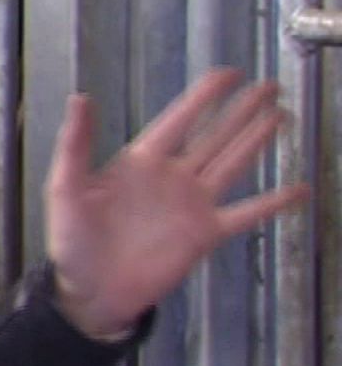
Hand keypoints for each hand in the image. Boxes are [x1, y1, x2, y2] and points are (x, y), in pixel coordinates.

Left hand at [46, 68, 311, 340]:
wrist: (91, 292)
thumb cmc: (72, 241)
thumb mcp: (66, 188)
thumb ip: (76, 144)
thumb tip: (80, 98)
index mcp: (139, 162)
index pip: (179, 120)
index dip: (204, 96)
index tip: (228, 73)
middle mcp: (171, 178)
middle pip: (214, 135)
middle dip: (241, 110)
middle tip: (269, 87)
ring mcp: (191, 205)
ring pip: (233, 164)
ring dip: (256, 141)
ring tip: (281, 117)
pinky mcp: (205, 234)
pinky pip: (246, 214)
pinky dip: (273, 203)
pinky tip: (299, 189)